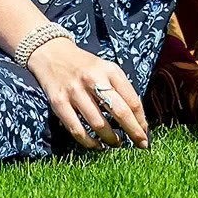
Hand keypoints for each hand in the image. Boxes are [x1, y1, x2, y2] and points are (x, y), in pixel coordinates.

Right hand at [25, 37, 148, 148]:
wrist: (52, 53)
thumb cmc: (85, 66)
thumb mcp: (107, 69)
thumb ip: (121, 89)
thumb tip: (136, 119)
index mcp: (110, 71)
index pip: (132, 100)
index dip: (141, 120)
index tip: (145, 132)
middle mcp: (93, 80)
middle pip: (119, 112)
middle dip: (133, 132)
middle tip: (140, 144)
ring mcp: (75, 92)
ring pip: (98, 124)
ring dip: (111, 139)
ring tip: (117, 143)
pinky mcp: (59, 103)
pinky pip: (77, 129)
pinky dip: (89, 142)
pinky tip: (96, 145)